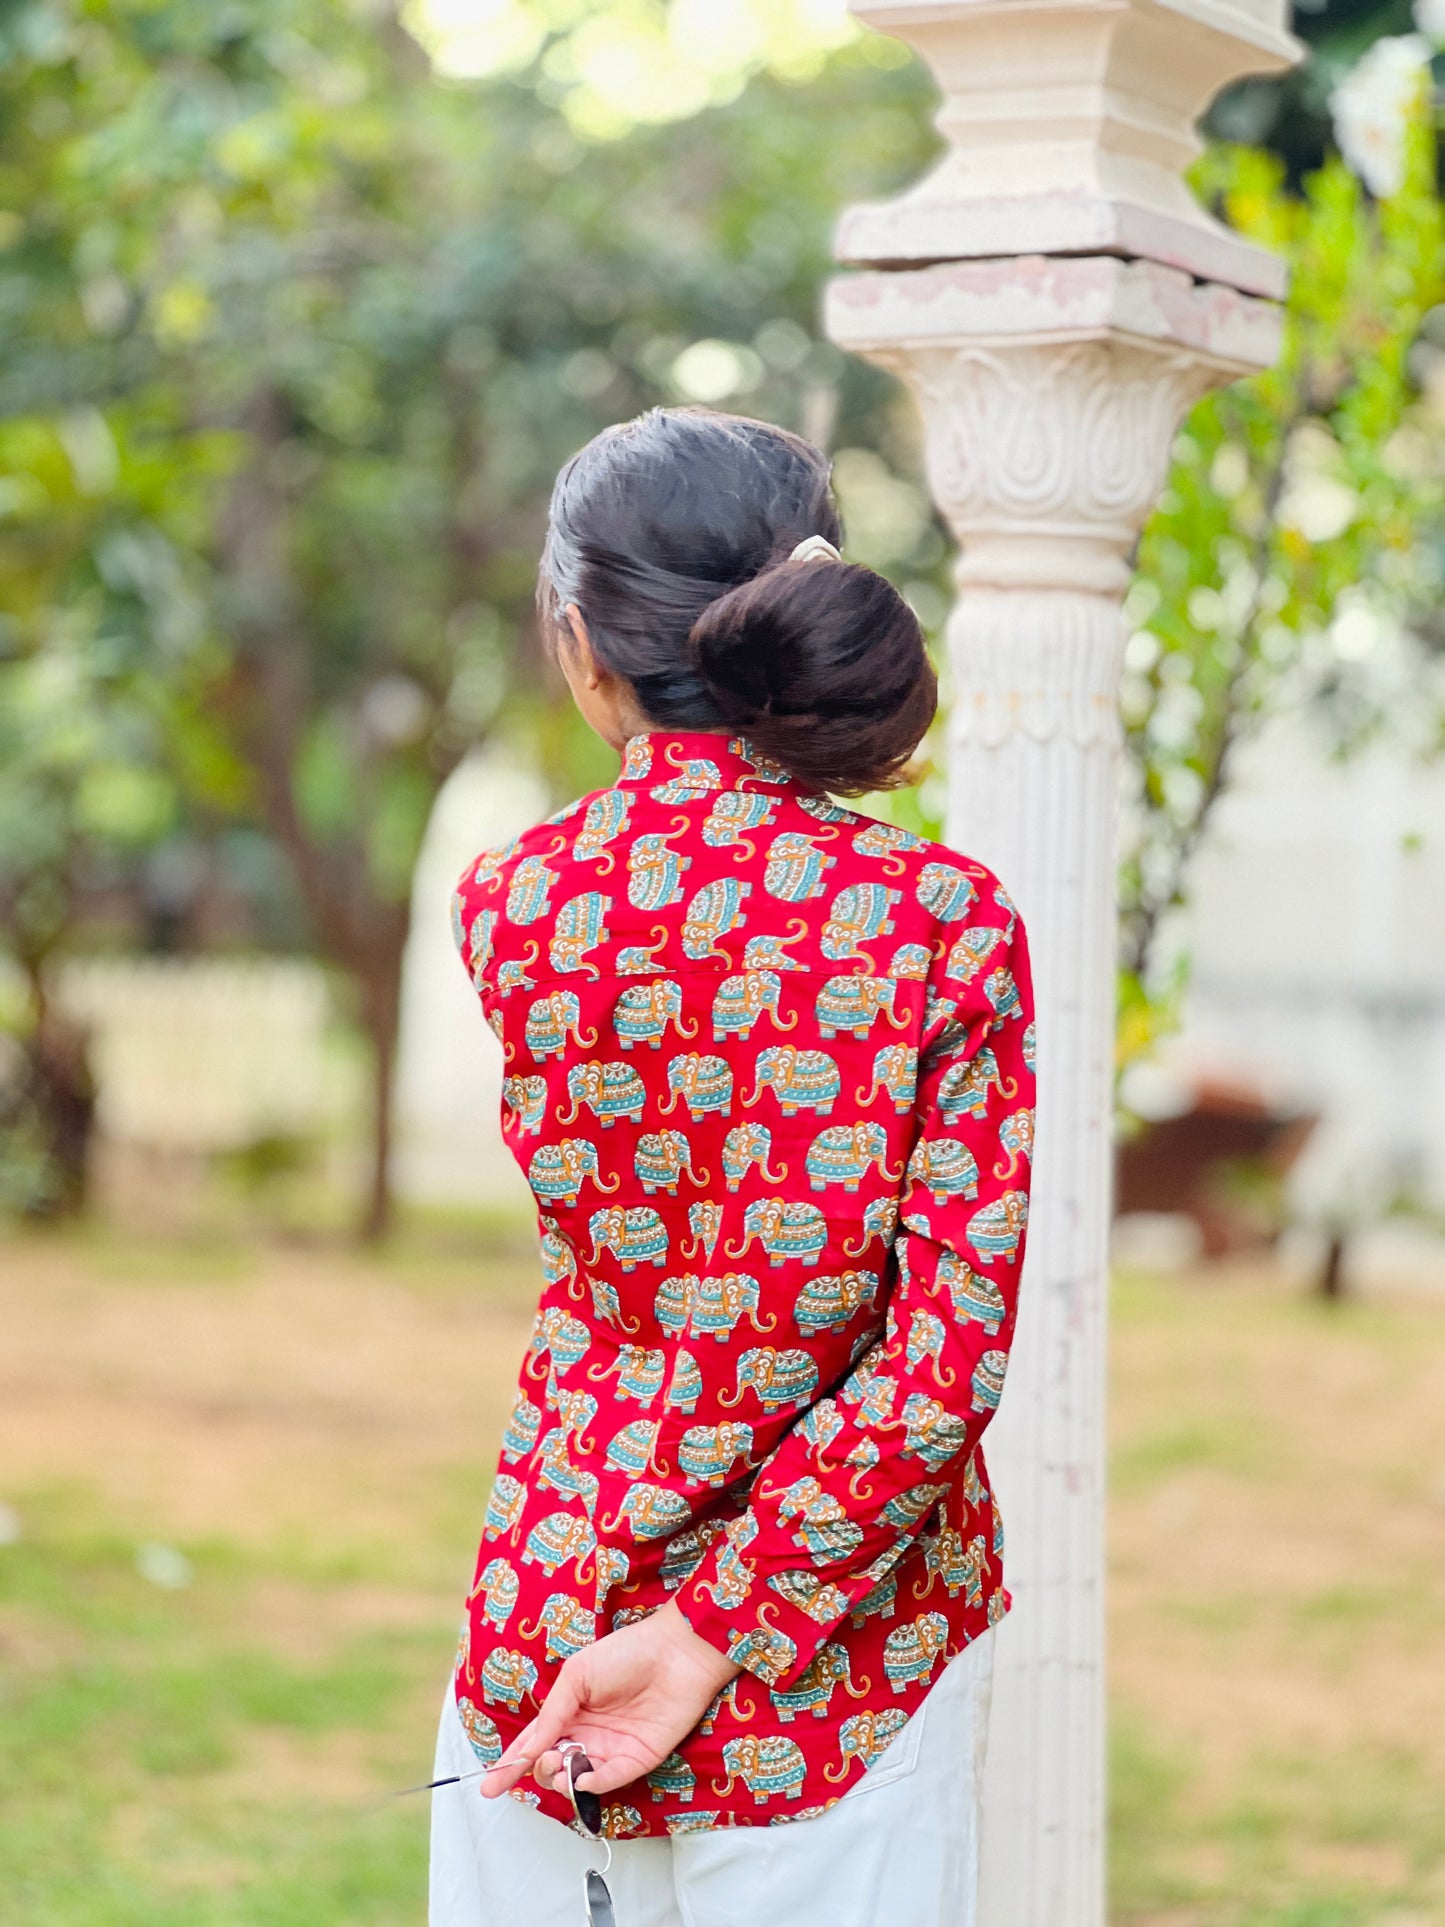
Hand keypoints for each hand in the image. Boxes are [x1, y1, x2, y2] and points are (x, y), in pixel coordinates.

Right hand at [480, 1599, 742, 1800]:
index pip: (534, 1743)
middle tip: (544, 1757)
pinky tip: (583, 1777)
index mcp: (570, 1711)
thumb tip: (528, 1748)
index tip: (488, 1785)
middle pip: (551, 1765)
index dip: (510, 1764)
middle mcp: (587, 1734)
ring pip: (575, 1779)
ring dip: (562, 1778)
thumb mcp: (577, 1676)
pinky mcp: (636, 1760)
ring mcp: (611, 1749)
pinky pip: (608, 1782)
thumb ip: (552, 1713)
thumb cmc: (627, 1653)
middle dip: (539, 1768)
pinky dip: (591, 1785)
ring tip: (561, 1763)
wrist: (676, 1653)